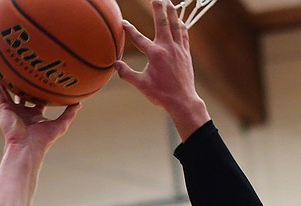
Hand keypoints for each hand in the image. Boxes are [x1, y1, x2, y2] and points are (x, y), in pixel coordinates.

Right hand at [0, 71, 80, 149]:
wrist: (28, 147)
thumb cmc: (44, 139)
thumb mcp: (61, 125)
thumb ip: (69, 114)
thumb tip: (79, 103)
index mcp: (35, 115)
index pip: (37, 100)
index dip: (39, 90)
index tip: (41, 78)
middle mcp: (23, 112)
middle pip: (21, 94)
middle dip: (21, 83)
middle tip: (22, 69)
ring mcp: (12, 110)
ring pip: (7, 91)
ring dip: (4, 79)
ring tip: (2, 65)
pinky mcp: (4, 109)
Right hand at [114, 0, 209, 139]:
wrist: (183, 101)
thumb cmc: (161, 94)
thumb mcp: (141, 85)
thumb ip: (127, 74)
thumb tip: (114, 65)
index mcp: (155, 55)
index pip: (138, 38)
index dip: (129, 29)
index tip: (122, 22)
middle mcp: (167, 48)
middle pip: (161, 23)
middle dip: (158, 8)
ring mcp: (178, 50)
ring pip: (175, 26)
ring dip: (172, 13)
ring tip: (169, 3)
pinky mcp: (186, 54)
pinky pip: (184, 36)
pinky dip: (181, 27)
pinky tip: (179, 21)